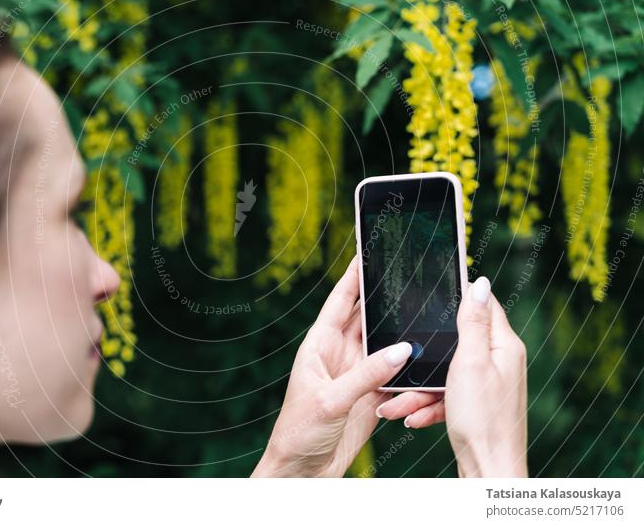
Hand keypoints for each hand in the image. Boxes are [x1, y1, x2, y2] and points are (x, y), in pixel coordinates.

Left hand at [252, 255, 435, 476]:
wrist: (302, 471)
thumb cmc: (299, 431)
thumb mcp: (331, 399)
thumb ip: (366, 375)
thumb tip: (402, 349)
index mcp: (319, 345)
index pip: (340, 301)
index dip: (353, 276)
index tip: (368, 251)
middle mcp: (339, 354)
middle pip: (365, 317)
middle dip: (384, 296)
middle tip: (408, 273)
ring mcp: (356, 374)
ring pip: (383, 344)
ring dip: (399, 330)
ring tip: (424, 308)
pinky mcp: (370, 395)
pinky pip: (393, 373)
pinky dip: (408, 365)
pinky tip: (425, 353)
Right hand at [374, 276, 528, 476]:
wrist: (489, 472)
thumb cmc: (483, 419)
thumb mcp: (472, 362)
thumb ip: (473, 322)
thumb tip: (479, 282)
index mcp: (503, 345)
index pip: (482, 304)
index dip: (459, 293)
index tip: (434, 285)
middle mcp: (498, 362)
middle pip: (455, 343)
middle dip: (425, 354)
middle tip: (400, 356)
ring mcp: (487, 385)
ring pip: (444, 374)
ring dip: (419, 388)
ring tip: (393, 403)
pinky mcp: (476, 406)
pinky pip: (446, 396)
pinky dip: (428, 405)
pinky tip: (410, 417)